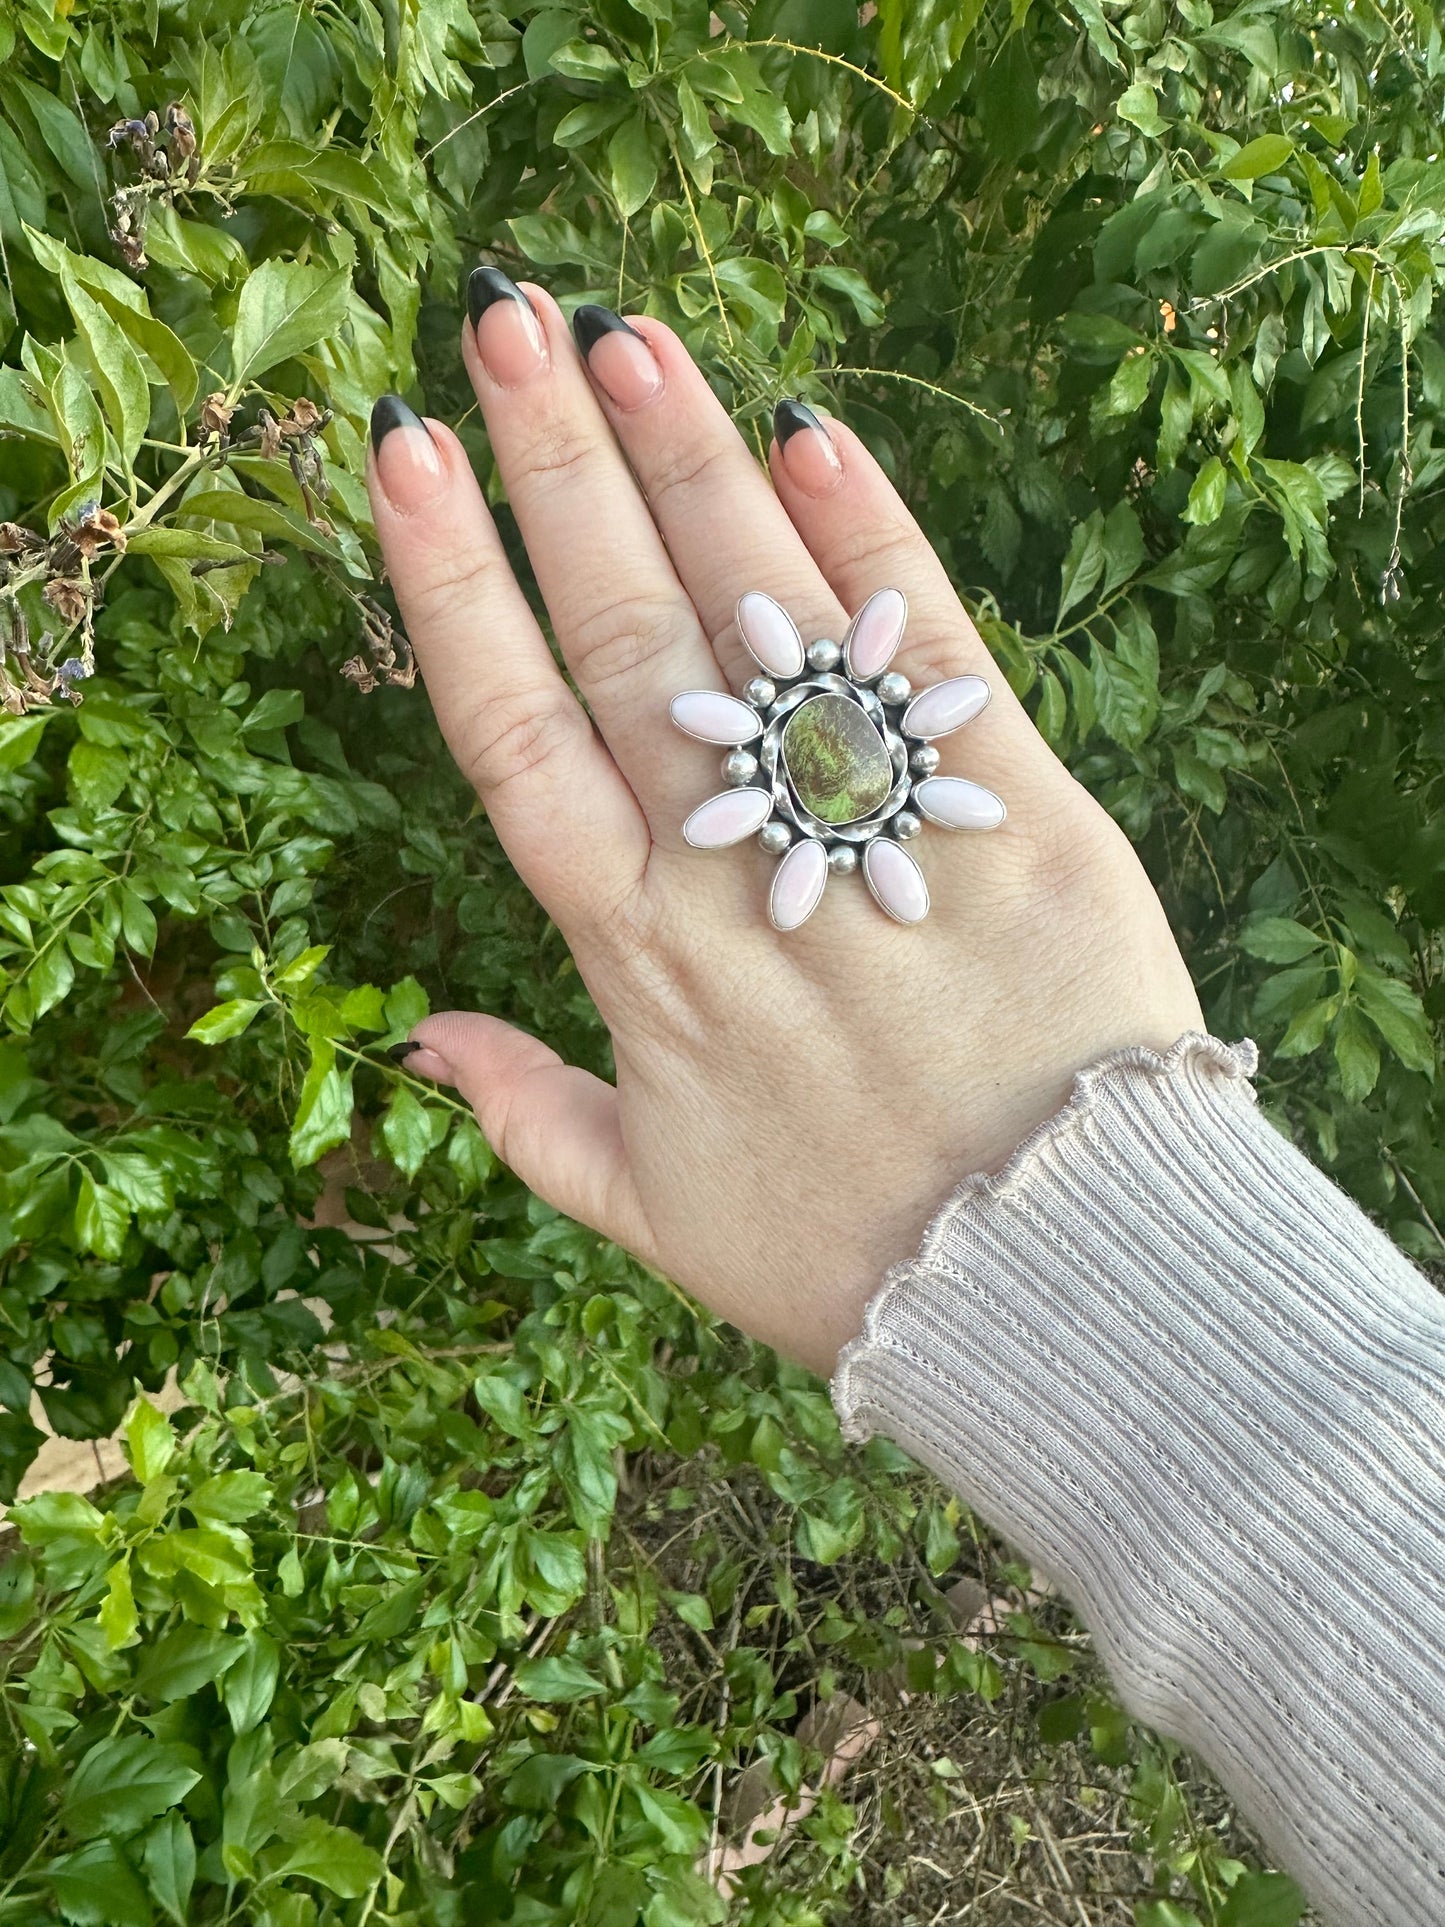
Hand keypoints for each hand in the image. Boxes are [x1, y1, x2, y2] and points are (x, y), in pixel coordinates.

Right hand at [365, 273, 1201, 1375]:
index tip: (403, 454)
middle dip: (554, 464)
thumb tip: (418, 1043)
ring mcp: (868, 830)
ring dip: (690, 464)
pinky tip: (813, 434)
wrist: (1050, 1277)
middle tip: (504, 316)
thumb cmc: (840, 1256)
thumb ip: (527, 1116)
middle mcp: (733, 866)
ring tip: (627, 338)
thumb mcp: (652, 1210)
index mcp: (634, 952)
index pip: (511, 731)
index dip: (449, 585)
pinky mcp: (1011, 811)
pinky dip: (873, 541)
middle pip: (622, 632)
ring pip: (759, 615)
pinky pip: (927, 652)